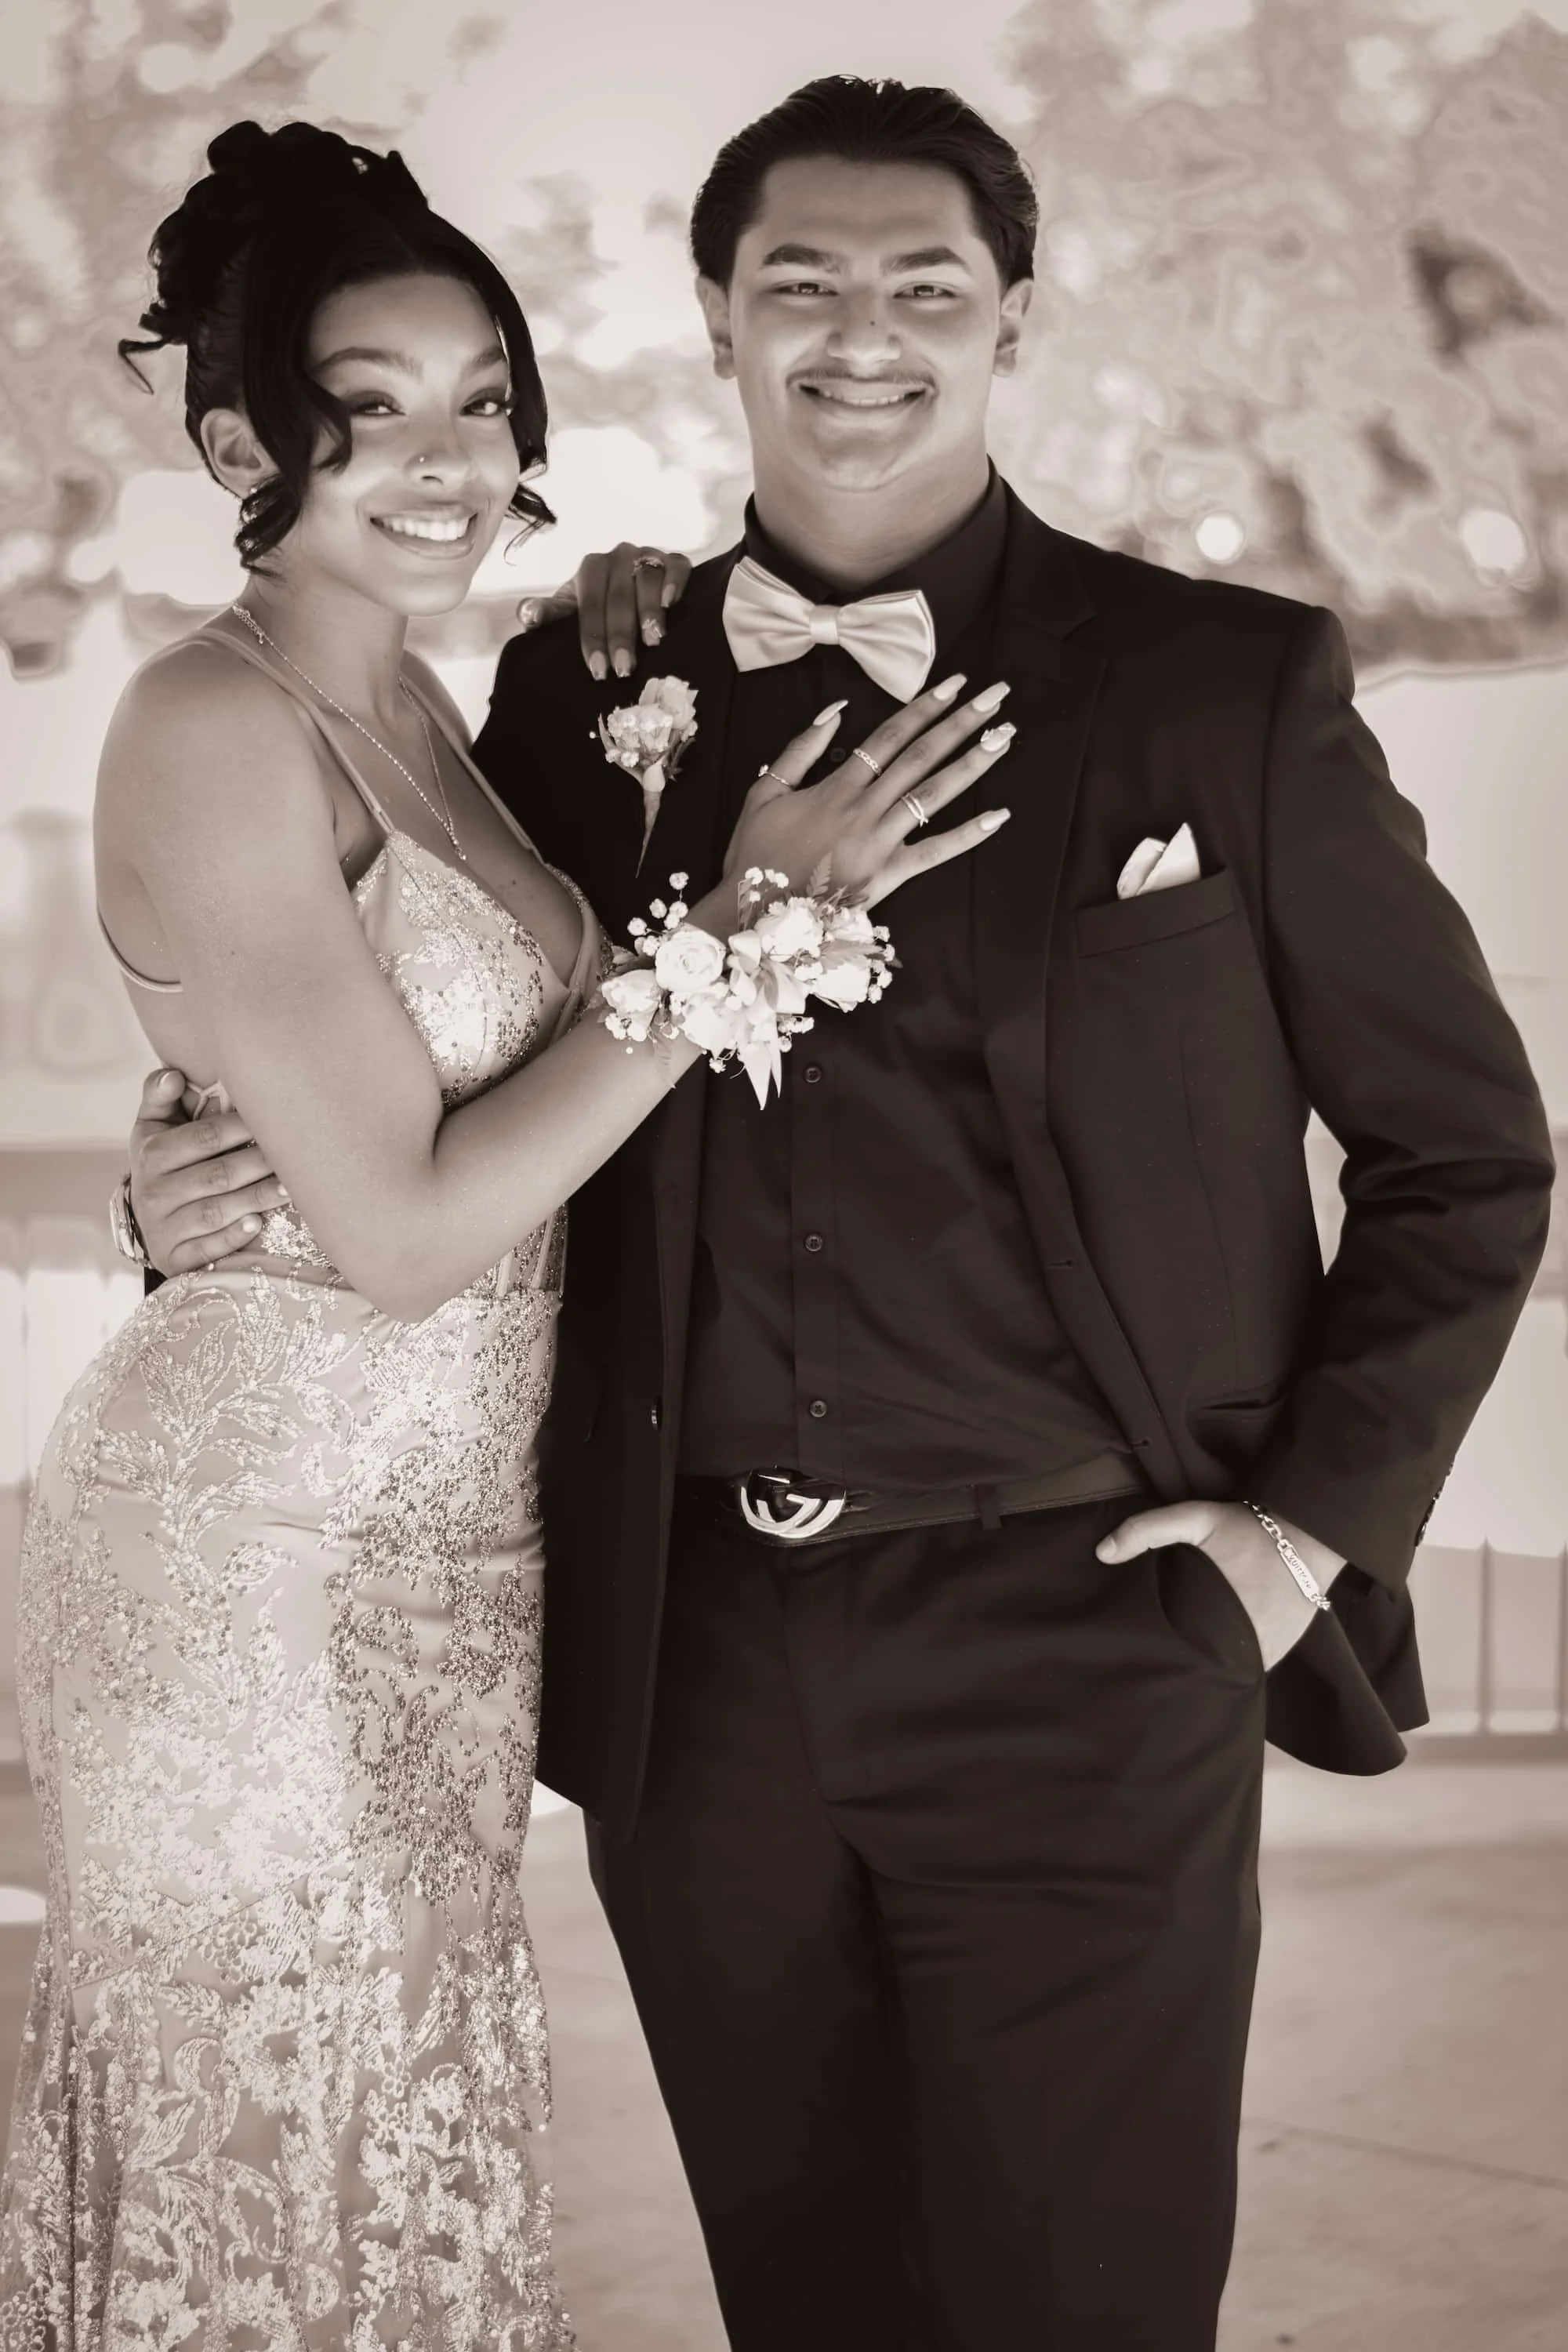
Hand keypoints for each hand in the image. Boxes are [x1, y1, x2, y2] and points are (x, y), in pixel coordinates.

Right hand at [129, 1065, 289, 1276]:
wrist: (146, 1221)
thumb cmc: (164, 1162)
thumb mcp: (154, 1127)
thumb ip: (162, 1096)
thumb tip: (174, 1075)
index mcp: (152, 1153)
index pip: (204, 1138)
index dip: (242, 1128)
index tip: (277, 1118)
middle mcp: (154, 1192)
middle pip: (217, 1175)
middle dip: (259, 1164)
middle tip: (298, 1156)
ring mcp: (164, 1228)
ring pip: (217, 1212)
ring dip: (257, 1199)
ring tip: (292, 1188)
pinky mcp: (175, 1258)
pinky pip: (207, 1249)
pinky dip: (233, 1237)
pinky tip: (258, 1224)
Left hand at [515, 544, 693, 680]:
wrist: (627, 592)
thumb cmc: (597, 609)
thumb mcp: (569, 612)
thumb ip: (547, 614)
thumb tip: (529, 615)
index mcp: (591, 568)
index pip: (590, 603)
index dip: (593, 637)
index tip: (598, 670)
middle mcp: (619, 556)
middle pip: (620, 594)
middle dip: (621, 634)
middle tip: (625, 667)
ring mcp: (648, 555)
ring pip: (648, 578)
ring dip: (649, 611)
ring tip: (653, 642)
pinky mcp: (674, 561)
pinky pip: (678, 566)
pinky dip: (676, 582)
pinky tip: (672, 604)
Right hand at [724, 674, 1013, 909]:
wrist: (753, 914)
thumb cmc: (756, 854)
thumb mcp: (763, 793)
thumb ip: (799, 751)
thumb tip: (834, 711)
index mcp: (836, 786)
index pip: (889, 737)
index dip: (924, 708)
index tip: (954, 684)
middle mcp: (864, 808)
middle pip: (921, 757)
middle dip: (961, 723)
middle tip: (996, 696)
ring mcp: (879, 842)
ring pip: (933, 795)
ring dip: (972, 764)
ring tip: (1004, 738)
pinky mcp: (888, 876)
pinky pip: (933, 853)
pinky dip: (967, 836)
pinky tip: (999, 816)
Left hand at [1096, 1498, 1343, 1669]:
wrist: (1311, 1535)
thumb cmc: (1249, 1528)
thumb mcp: (1196, 1517)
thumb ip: (1148, 1530)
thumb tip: (1102, 1554)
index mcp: (1214, 1616)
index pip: (1177, 1651)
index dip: (1157, 1652)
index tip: (1138, 1650)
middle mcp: (1241, 1643)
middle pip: (1199, 1666)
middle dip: (1179, 1663)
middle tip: (1153, 1659)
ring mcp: (1263, 1652)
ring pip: (1223, 1671)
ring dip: (1207, 1667)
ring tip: (1181, 1662)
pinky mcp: (1278, 1651)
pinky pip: (1247, 1668)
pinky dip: (1231, 1664)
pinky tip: (1213, 1656)